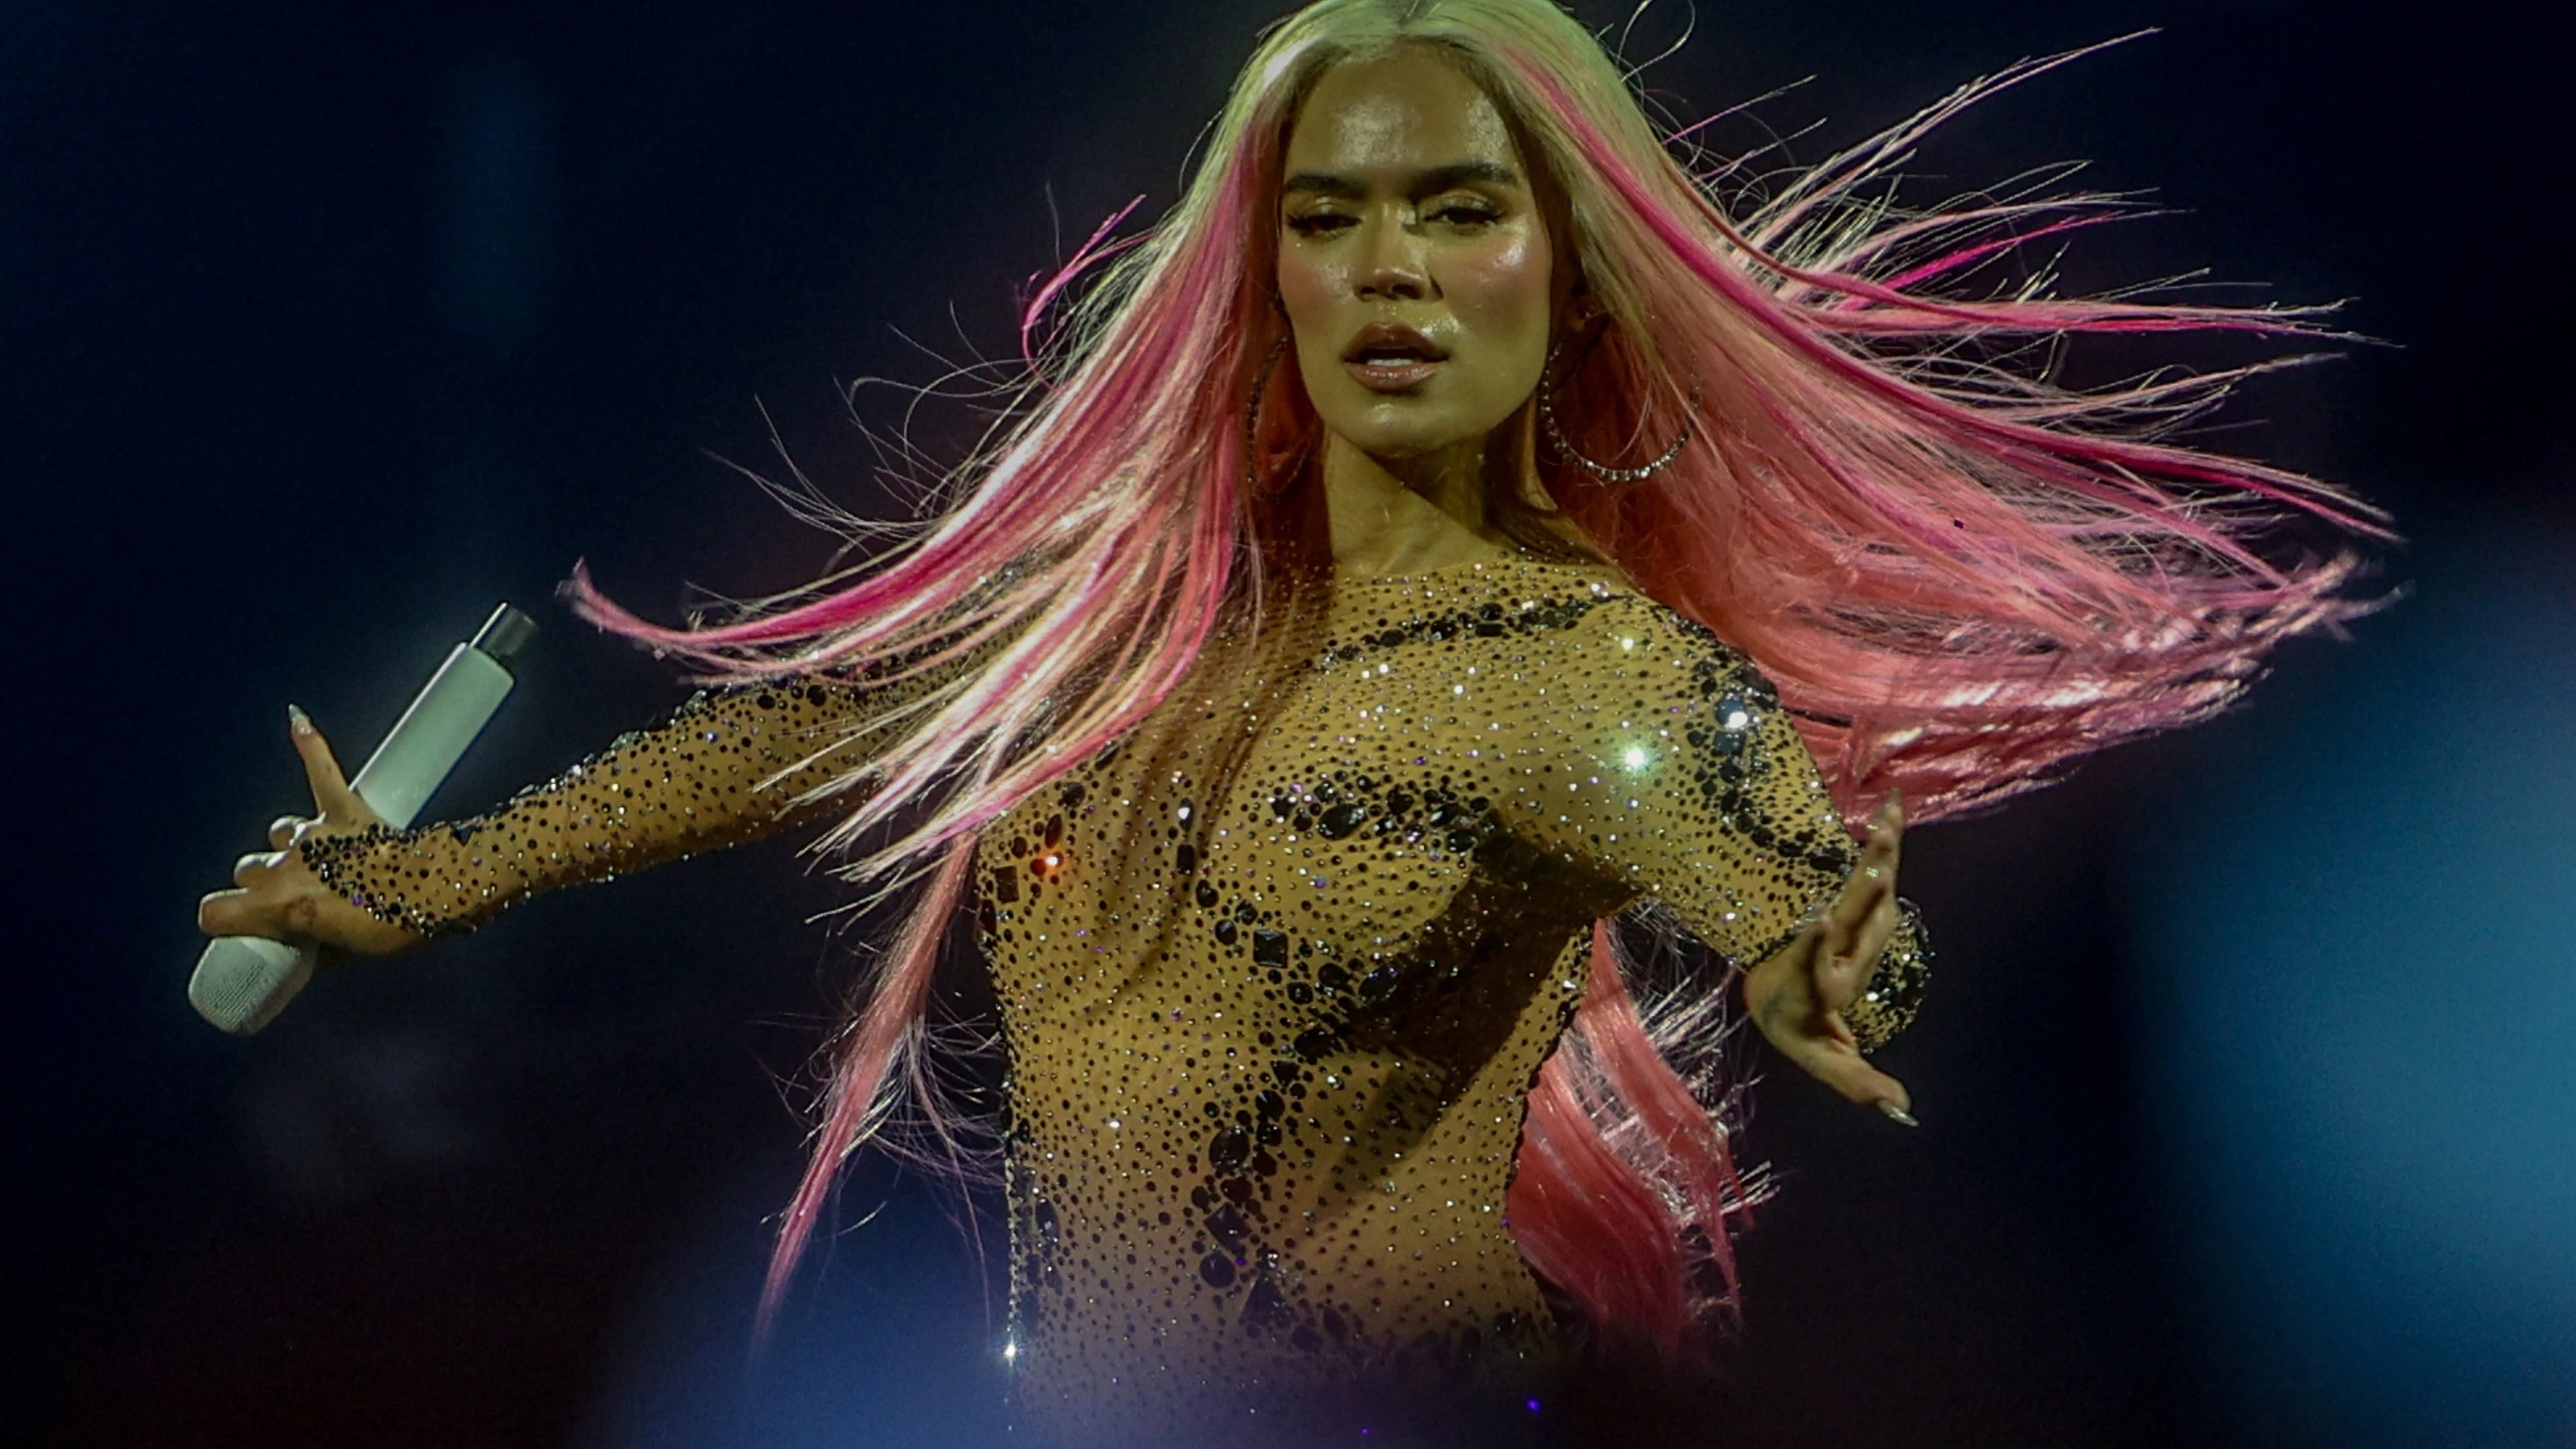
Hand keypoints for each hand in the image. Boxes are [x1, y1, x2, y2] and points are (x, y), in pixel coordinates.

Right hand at [195, 706, 418, 956]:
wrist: (446, 890)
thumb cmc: (400, 926)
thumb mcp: (345, 955)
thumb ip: (310, 949)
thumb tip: (297, 950)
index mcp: (282, 905)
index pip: (216, 911)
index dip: (225, 921)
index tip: (239, 926)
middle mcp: (290, 865)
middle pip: (247, 869)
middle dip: (264, 885)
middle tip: (297, 900)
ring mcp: (317, 834)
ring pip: (279, 833)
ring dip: (292, 847)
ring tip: (325, 861)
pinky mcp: (346, 809)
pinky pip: (322, 767)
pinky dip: (310, 744)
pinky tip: (296, 719)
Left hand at [1741, 792, 1914, 1123]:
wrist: (1769, 993)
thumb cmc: (1802, 1030)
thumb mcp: (1825, 1062)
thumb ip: (1860, 1083)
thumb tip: (1904, 1110)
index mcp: (1813, 987)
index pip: (1813, 965)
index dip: (1814, 943)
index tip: (1821, 920)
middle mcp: (1822, 950)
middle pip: (1849, 919)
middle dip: (1864, 893)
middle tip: (1881, 867)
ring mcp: (1835, 923)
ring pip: (1858, 888)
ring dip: (1875, 856)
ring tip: (1887, 827)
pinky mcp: (1849, 904)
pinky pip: (1869, 871)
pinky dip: (1883, 840)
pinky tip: (1892, 809)